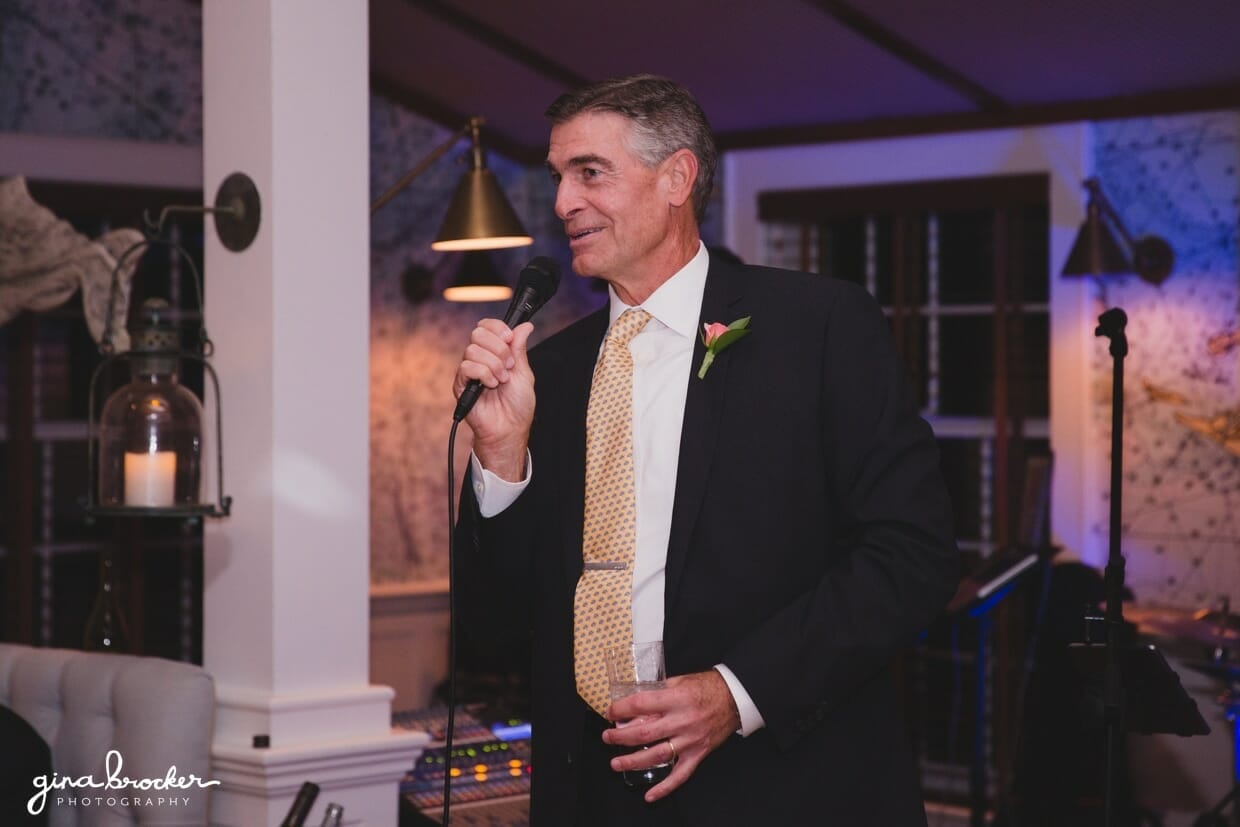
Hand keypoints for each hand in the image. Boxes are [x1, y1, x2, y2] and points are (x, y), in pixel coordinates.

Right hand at [452, 319, 535, 480]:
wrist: (509, 428)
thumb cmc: (517, 405)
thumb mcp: (523, 373)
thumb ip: (519, 349)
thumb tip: (525, 327)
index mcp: (494, 353)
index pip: (486, 327)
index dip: (497, 328)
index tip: (509, 338)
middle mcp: (479, 359)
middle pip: (478, 333)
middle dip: (498, 348)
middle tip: (508, 366)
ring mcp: (469, 371)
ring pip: (473, 350)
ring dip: (494, 365)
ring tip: (501, 381)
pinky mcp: (461, 384)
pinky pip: (467, 367)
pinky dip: (484, 375)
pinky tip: (491, 386)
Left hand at [602, 669, 739, 802]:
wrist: (735, 698)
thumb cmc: (708, 687)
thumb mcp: (680, 681)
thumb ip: (658, 690)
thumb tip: (635, 700)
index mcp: (676, 699)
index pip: (641, 705)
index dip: (621, 709)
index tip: (610, 712)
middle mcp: (682, 721)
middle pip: (644, 733)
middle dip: (620, 737)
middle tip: (607, 737)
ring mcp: (690, 740)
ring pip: (657, 755)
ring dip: (633, 761)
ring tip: (616, 762)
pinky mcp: (698, 754)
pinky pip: (680, 775)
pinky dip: (665, 787)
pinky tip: (650, 795)